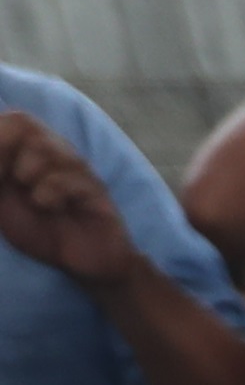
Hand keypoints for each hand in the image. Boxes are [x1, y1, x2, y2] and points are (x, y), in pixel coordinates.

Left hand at [0, 113, 142, 291]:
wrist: (79, 263)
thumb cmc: (41, 230)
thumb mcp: (3, 202)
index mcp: (32, 151)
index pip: (14, 120)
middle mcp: (57, 151)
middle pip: (23, 122)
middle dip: (5, 154)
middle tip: (10, 184)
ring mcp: (78, 167)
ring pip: (42, 147)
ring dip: (26, 175)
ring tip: (34, 200)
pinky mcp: (95, 188)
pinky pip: (64, 177)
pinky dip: (47, 194)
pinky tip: (50, 208)